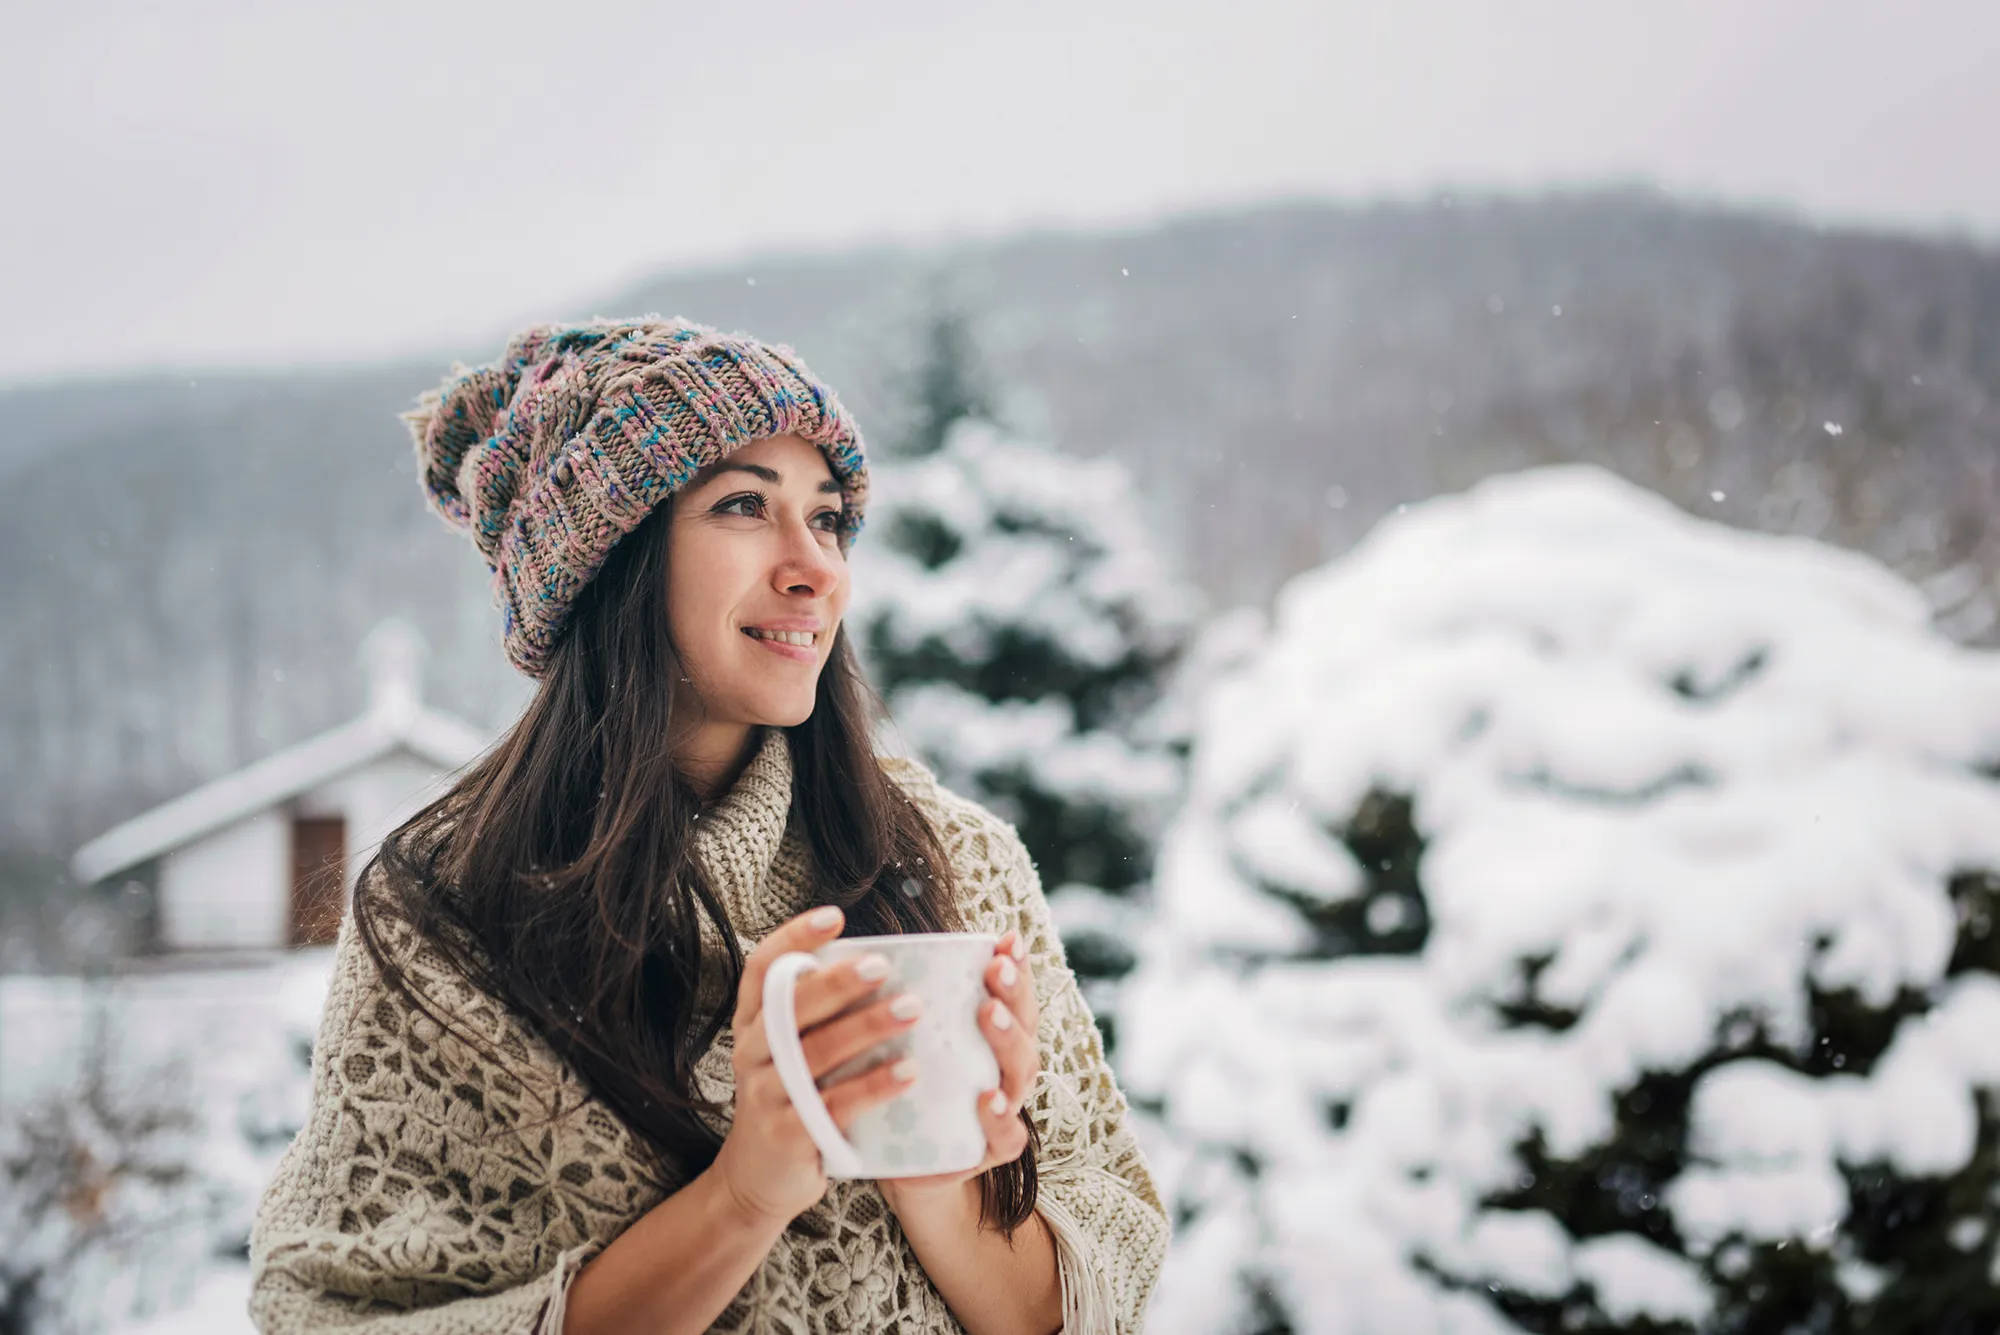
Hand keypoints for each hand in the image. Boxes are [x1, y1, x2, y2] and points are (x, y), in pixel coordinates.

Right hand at [709, 905, 924, 1226]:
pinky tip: (909, 1071)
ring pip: (813, 1052)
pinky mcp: (788, 1134)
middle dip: (838, 982)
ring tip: (913, 1010)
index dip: (793, 938)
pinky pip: (833, 1104)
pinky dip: (873, 1086)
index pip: (761, 968)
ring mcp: (766, 1094)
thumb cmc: (794, 1098)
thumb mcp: (792, 1050)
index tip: (834, 917)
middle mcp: (753, 1051)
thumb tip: (889, 961)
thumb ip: (821, 1013)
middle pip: (789, 1005)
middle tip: (884, 965)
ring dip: (866, 1027)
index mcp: (754, 1021)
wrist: (761, 1178)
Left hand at [879, 929, 1039, 1210]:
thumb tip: (865, 948)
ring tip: (987, 1014)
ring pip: (1020, 1072)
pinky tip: (986, 1100)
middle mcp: (1004, 1068)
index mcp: (992, 1036)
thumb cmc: (904, 1084)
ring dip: (1007, 1040)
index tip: (1005, 938)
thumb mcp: (903, 1040)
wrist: (900, 1160)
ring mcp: (1002, 1108)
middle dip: (1012, 993)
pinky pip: (1004, 1137)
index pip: (1011, 994)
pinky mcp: (984, 1151)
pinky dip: (1000, 1120)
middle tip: (994, 969)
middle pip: (1023, 1024)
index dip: (1015, 967)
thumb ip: (899, 1003)